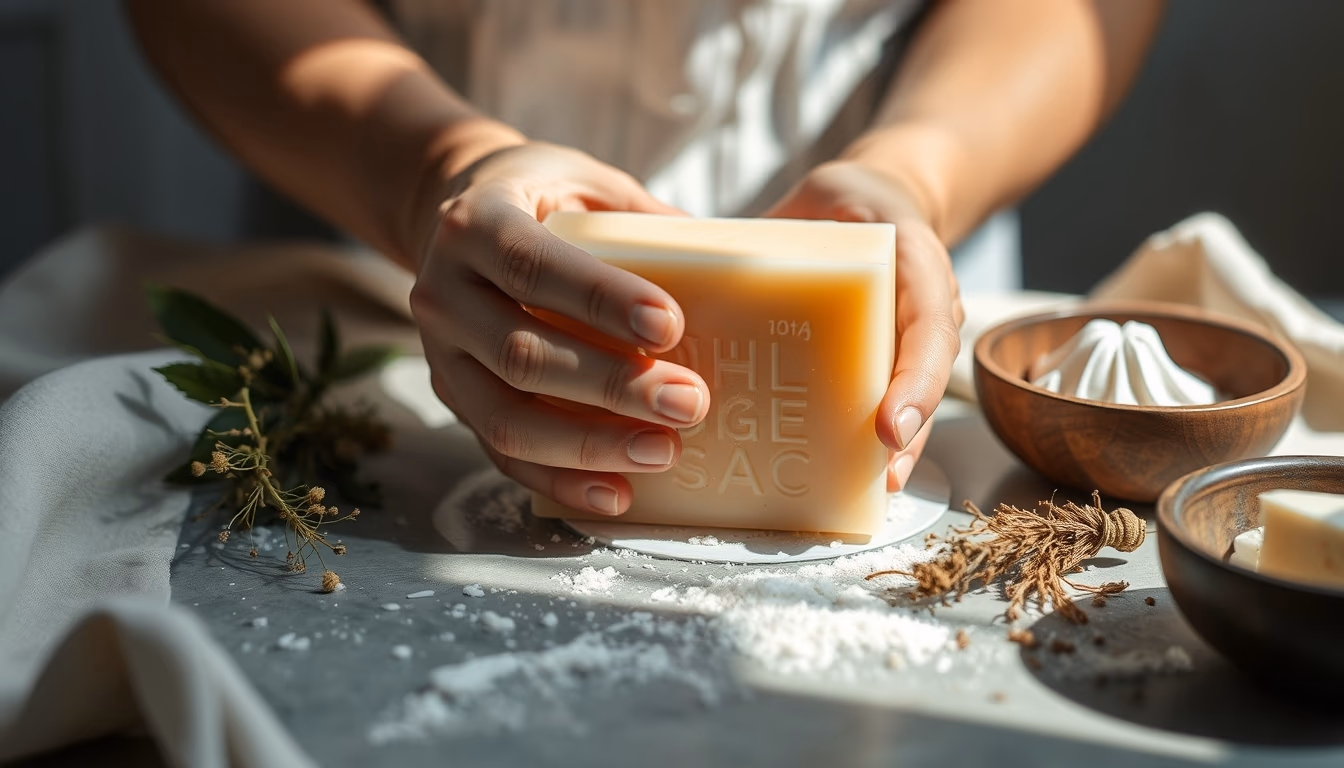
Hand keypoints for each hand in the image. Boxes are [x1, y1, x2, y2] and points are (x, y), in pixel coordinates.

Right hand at [410, 143, 709, 514]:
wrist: (456, 223)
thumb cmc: (543, 197)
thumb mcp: (588, 183)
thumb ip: (646, 219)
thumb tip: (734, 267)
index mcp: (475, 224)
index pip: (532, 266)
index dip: (599, 300)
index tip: (668, 326)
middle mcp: (444, 292)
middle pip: (522, 355)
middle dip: (611, 386)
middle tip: (690, 403)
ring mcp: (442, 356)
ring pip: (507, 418)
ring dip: (589, 445)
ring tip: (665, 451)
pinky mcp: (453, 399)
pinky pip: (502, 454)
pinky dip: (561, 481)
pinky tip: (618, 494)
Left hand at [765, 160, 963, 490]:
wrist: (872, 205)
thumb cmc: (849, 208)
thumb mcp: (830, 198)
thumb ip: (784, 229)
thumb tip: (701, 268)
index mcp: (918, 270)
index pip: (929, 328)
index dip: (914, 381)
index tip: (889, 427)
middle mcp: (920, 315)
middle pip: (925, 382)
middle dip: (909, 435)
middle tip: (883, 479)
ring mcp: (907, 343)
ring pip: (910, 401)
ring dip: (890, 451)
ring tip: (865, 494)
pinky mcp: (881, 360)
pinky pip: (878, 401)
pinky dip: (860, 440)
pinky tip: (823, 471)